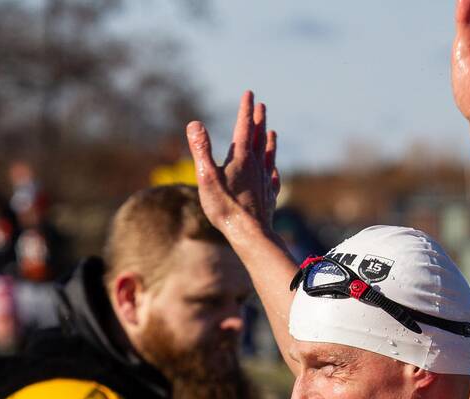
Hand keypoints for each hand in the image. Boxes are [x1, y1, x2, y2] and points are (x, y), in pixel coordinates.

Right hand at [186, 91, 280, 233]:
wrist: (250, 234)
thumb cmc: (225, 207)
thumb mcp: (207, 177)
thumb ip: (201, 149)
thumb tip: (194, 124)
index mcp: (241, 158)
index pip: (244, 127)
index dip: (246, 109)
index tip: (249, 94)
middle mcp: (256, 166)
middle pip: (258, 138)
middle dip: (259, 120)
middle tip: (262, 105)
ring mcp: (265, 181)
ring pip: (269, 156)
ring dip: (269, 142)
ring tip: (272, 132)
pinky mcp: (269, 197)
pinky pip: (273, 179)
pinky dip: (274, 170)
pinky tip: (275, 172)